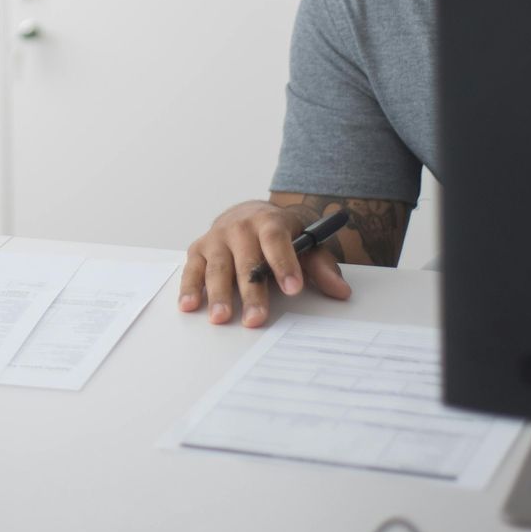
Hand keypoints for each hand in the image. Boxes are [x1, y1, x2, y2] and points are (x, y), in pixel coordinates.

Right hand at [178, 200, 351, 326]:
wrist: (250, 213)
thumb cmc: (280, 235)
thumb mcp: (306, 244)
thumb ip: (321, 267)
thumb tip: (341, 291)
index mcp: (269, 222)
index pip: (276, 240)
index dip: (284, 263)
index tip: (293, 288)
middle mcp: (240, 227)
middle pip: (246, 260)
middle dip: (251, 291)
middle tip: (256, 318)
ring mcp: (217, 237)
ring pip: (217, 267)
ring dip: (218, 294)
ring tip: (222, 317)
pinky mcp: (198, 249)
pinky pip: (192, 269)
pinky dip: (189, 288)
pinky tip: (190, 306)